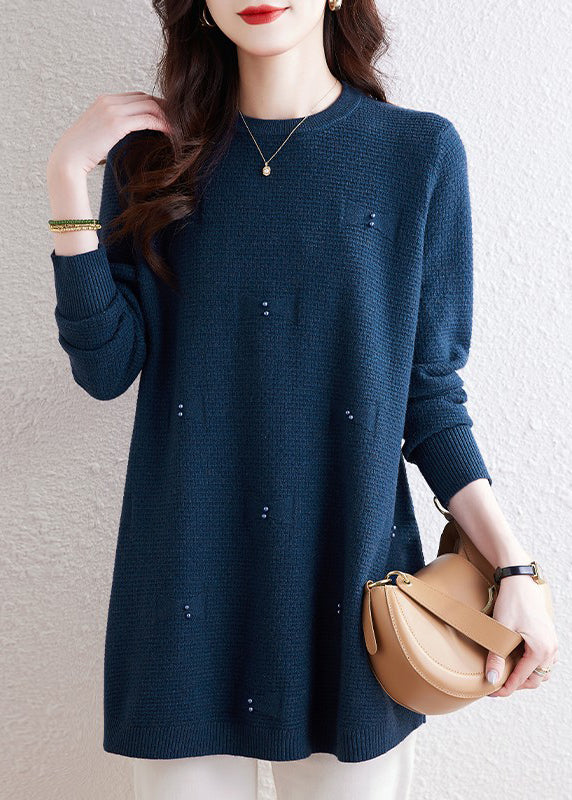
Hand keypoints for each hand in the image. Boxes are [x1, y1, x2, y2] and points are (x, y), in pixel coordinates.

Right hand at [47, 91, 171, 178]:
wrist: (68, 158)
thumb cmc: (83, 152)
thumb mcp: (98, 134)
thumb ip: (112, 127)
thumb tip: (126, 134)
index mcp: (104, 101)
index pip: (136, 96)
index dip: (154, 104)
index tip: (167, 116)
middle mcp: (109, 101)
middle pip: (145, 97)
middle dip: (164, 107)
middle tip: (179, 120)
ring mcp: (112, 110)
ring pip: (148, 105)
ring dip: (166, 115)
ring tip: (178, 127)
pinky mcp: (117, 123)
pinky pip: (146, 119)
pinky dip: (161, 124)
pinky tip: (170, 132)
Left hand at [485, 576, 557, 696]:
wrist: (520, 581)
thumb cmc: (511, 603)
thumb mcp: (501, 631)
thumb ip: (496, 657)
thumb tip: (491, 679)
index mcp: (541, 651)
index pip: (522, 679)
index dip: (506, 688)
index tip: (492, 692)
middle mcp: (551, 650)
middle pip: (534, 680)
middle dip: (516, 684)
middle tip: (496, 683)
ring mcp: (552, 644)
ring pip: (541, 672)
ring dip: (525, 676)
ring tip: (506, 673)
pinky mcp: (548, 637)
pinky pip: (544, 660)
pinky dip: (531, 666)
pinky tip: (516, 660)